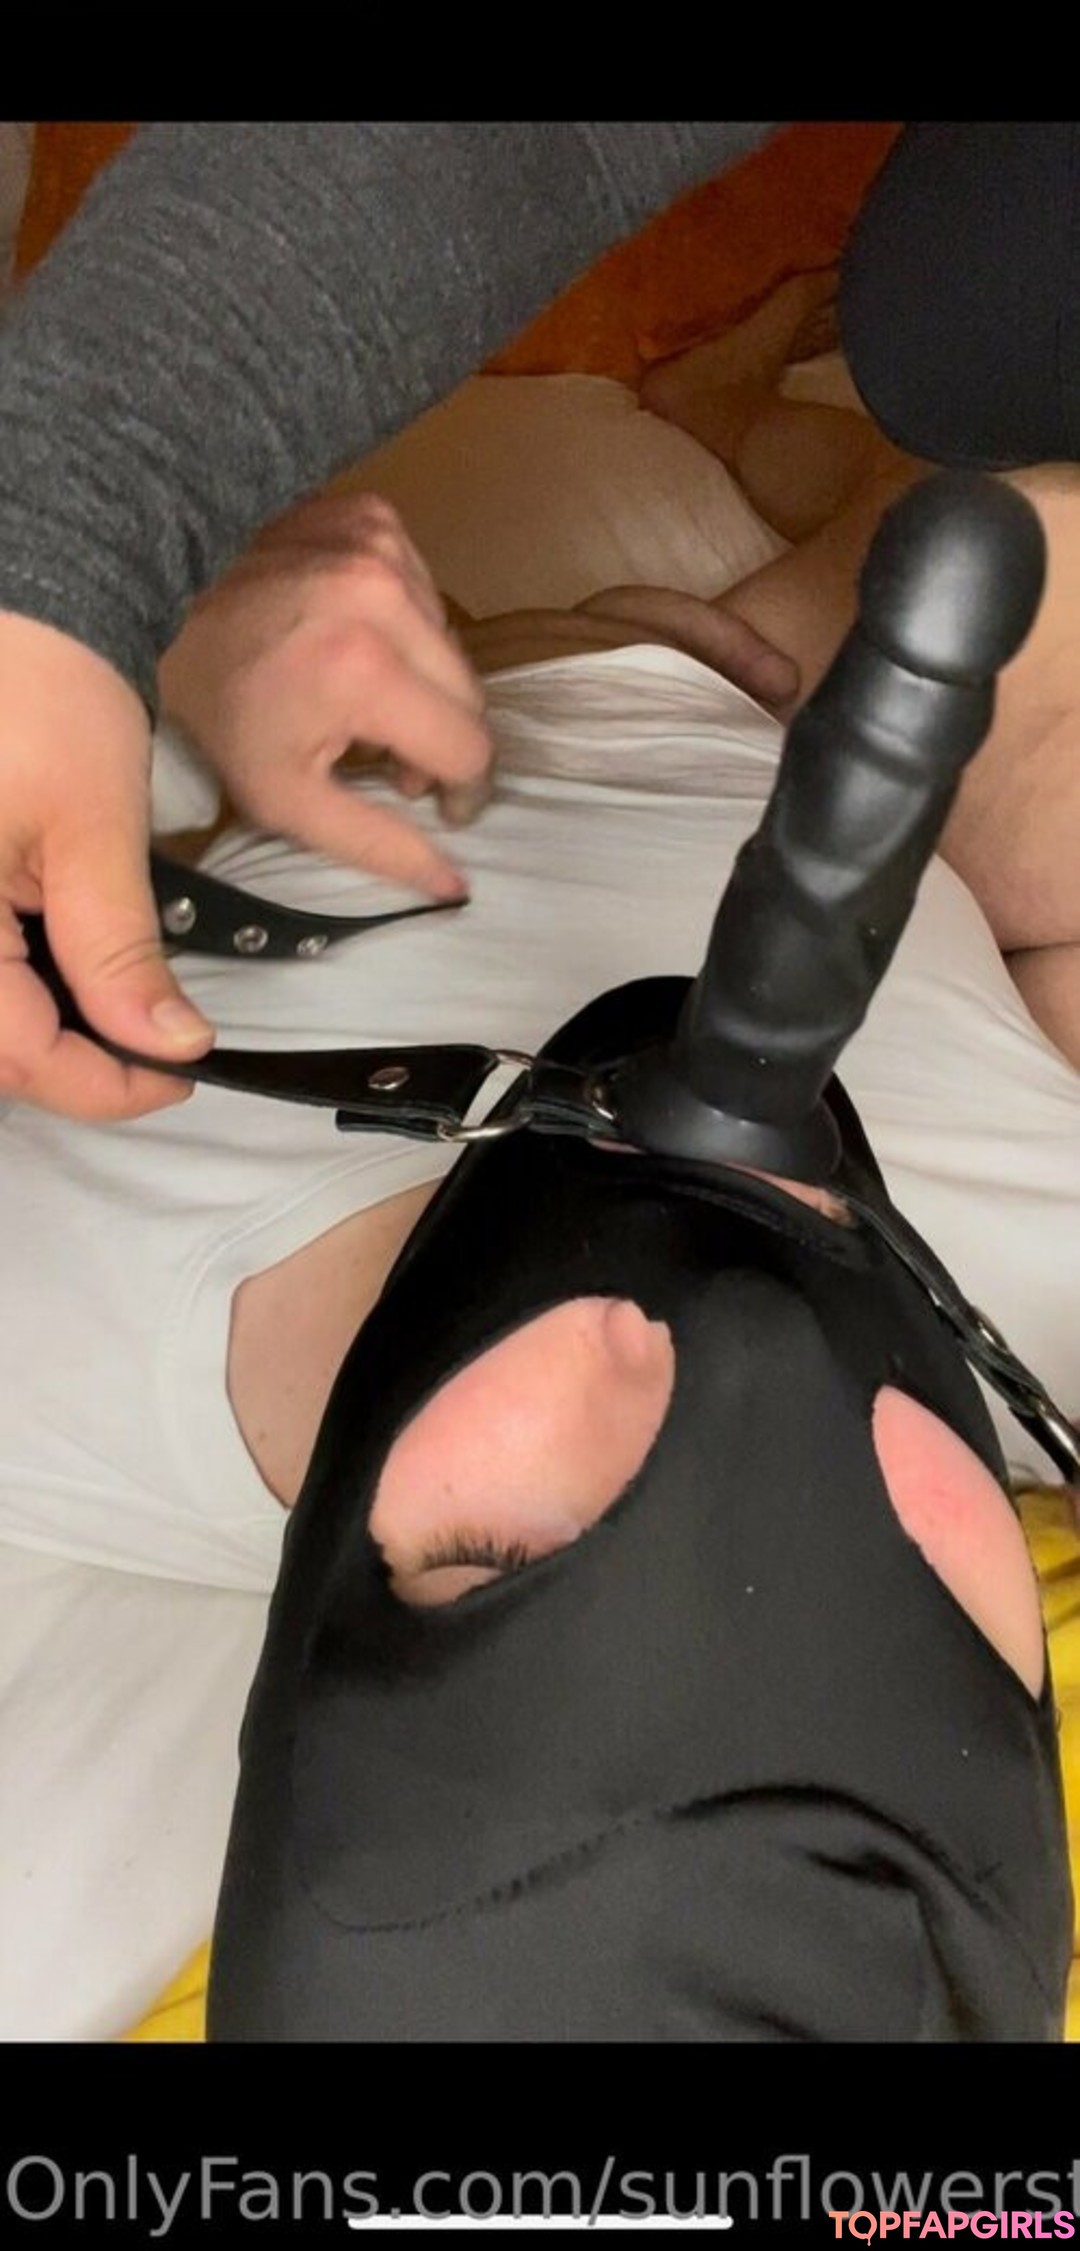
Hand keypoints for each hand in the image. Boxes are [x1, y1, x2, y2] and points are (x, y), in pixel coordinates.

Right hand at [0, 613, 211, 1119]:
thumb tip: (168, 1046)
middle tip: (151, 1053)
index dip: (103, 1084)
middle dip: (68, 1063)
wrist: (22, 604)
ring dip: (42, 1027)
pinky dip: (20, 981)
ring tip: (114, 1016)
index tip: (179, 1073)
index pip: (17, 1053)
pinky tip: (68, 972)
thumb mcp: (93, 835)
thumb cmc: (45, 694)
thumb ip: (118, 956)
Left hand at [158, 491, 494, 900]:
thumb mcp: (284, 798)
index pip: (470, 748)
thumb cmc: (216, 706)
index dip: (461, 790)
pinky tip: (353, 640)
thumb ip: (376, 844)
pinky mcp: (376, 517)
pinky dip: (404, 627)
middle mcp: (387, 597)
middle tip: (388, 761)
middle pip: (471, 696)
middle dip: (439, 739)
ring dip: (422, 682)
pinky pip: (425, 593)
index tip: (434, 803)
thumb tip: (453, 887)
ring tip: (363, 700)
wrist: (149, 593)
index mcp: (366, 672)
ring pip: (452, 646)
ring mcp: (384, 546)